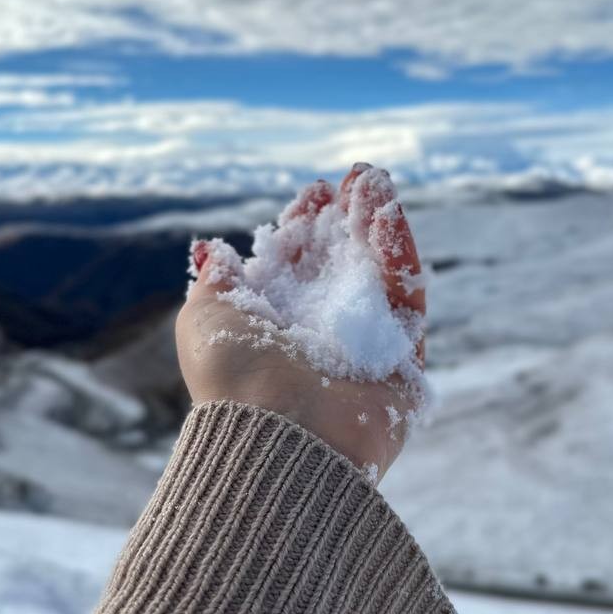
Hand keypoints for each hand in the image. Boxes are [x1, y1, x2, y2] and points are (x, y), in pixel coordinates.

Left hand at [175, 163, 425, 481]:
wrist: (280, 439)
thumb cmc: (233, 381)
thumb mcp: (205, 320)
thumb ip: (216, 281)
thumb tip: (210, 250)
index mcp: (274, 328)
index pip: (296, 265)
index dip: (305, 225)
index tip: (316, 189)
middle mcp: (319, 337)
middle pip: (340, 264)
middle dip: (348, 218)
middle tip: (360, 175)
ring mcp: (362, 351)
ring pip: (376, 277)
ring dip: (378, 227)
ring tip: (378, 182)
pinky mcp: (402, 365)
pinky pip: (407, 304)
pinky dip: (401, 259)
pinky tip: (391, 216)